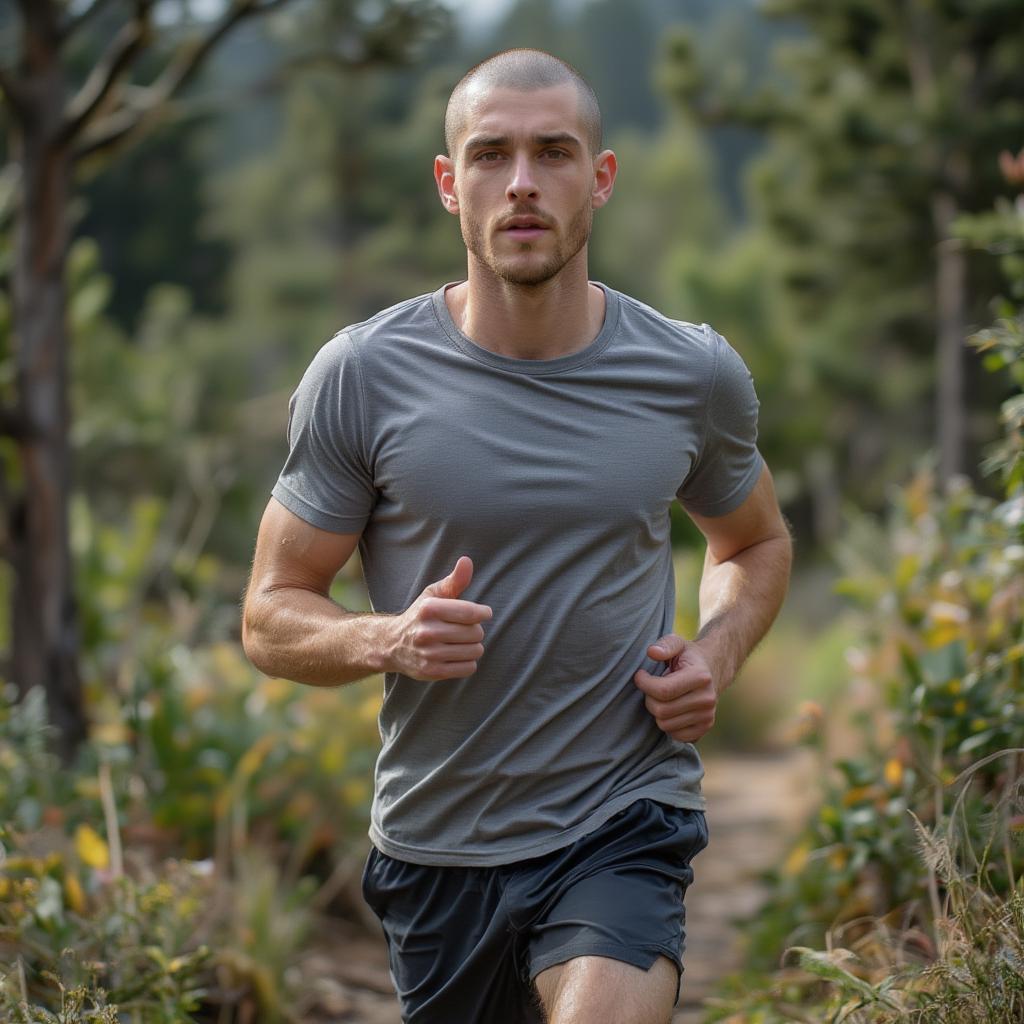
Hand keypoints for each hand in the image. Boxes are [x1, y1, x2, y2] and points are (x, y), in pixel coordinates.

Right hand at [387, 556, 491, 680]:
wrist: (392, 645)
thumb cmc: (421, 615)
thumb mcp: (433, 594)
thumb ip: (454, 580)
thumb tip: (467, 561)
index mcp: (429, 609)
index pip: (470, 612)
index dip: (483, 613)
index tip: (484, 613)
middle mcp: (426, 631)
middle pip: (475, 633)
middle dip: (475, 630)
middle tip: (465, 629)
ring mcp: (428, 654)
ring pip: (474, 651)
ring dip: (473, 647)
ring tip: (461, 642)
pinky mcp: (431, 672)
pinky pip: (468, 668)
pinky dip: (468, 662)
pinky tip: (457, 655)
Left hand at [633, 634, 717, 741]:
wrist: (711, 670)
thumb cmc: (688, 657)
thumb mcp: (677, 643)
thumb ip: (665, 645)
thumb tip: (652, 652)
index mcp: (700, 677)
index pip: (663, 691)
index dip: (644, 683)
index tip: (640, 674)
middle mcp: (707, 699)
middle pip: (662, 710)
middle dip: (649, 699)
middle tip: (651, 687)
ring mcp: (708, 716)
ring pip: (666, 725)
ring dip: (656, 712)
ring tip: (662, 697)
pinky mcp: (705, 727)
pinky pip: (675, 736)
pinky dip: (667, 725)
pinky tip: (670, 709)